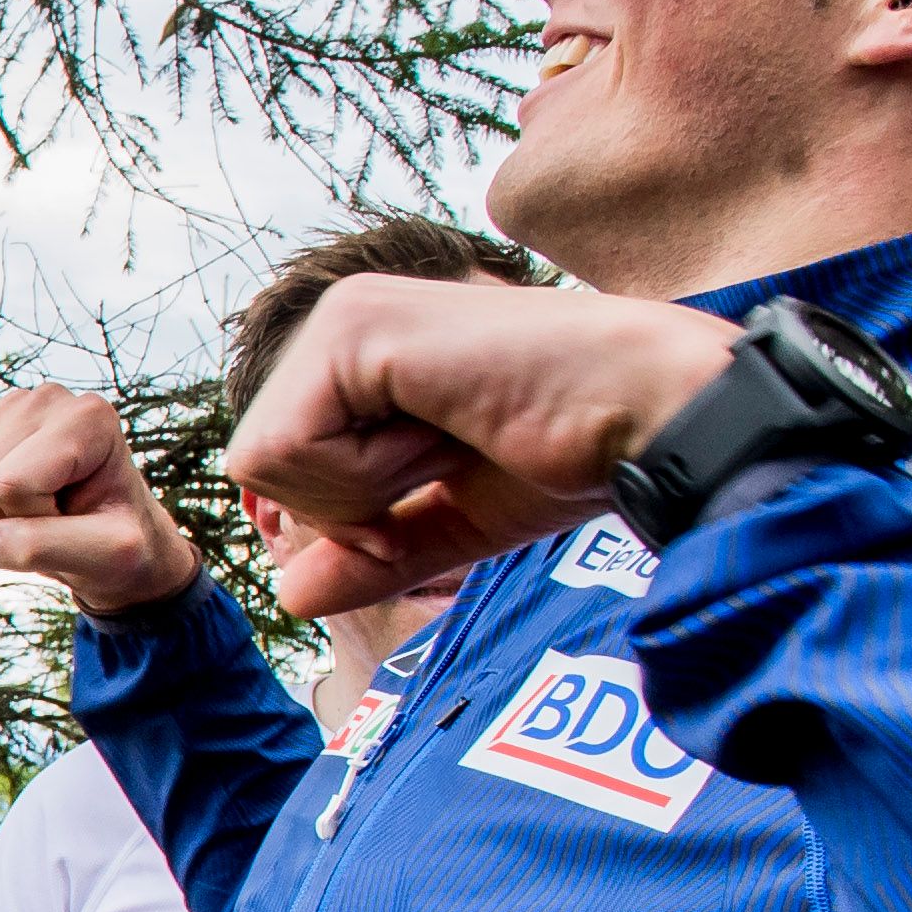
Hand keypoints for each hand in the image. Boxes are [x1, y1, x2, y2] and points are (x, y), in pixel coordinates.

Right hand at [0, 386, 200, 615]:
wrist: (110, 533)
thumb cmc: (119, 543)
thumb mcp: (106, 556)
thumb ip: (46, 548)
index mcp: (89, 417)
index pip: (11, 484)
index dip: (34, 521)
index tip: (75, 520)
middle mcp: (44, 397)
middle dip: (4, 517)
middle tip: (52, 517)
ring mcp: (4, 405)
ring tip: (32, 507)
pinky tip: (4, 498)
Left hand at [223, 277, 736, 613]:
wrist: (655, 419)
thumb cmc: (577, 455)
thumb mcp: (453, 519)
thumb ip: (371, 553)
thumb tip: (289, 596)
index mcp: (359, 355)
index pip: (277, 471)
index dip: (348, 516)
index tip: (441, 482)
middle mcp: (341, 320)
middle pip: (256, 466)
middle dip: (351, 503)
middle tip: (452, 455)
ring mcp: (345, 315)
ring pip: (263, 459)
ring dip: (366, 485)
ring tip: (455, 435)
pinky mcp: (356, 328)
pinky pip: (290, 448)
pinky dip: (367, 473)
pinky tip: (447, 428)